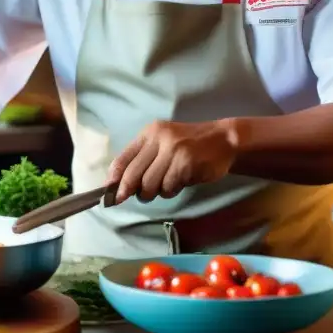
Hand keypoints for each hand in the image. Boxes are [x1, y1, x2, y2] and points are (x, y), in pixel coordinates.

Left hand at [106, 119, 238, 203]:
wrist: (223, 140)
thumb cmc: (189, 145)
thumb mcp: (163, 144)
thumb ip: (143, 160)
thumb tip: (120, 185)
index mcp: (149, 133)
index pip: (123, 158)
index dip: (113, 178)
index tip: (108, 193)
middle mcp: (158, 139)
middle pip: (133, 174)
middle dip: (127, 191)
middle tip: (125, 199)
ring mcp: (172, 150)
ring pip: (150, 184)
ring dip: (154, 192)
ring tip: (165, 186)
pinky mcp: (186, 163)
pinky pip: (169, 187)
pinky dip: (171, 191)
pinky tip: (179, 183)